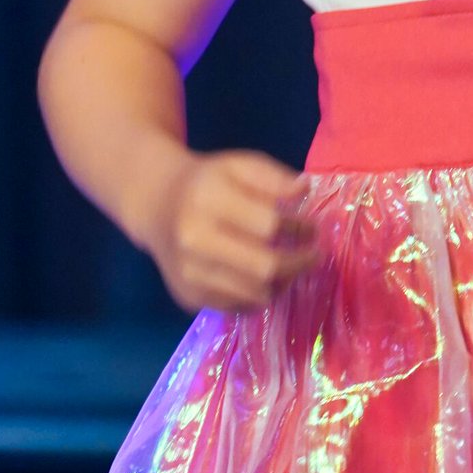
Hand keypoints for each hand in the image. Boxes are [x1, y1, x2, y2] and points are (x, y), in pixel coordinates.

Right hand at [145, 149, 320, 312]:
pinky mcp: (188, 296)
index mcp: (209, 199)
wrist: (157, 204)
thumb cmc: (208, 182)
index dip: (300, 229)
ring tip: (292, 268)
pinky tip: (264, 279)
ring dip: (282, 283)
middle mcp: (194, 239)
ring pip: (254, 294)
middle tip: (314, 257)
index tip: (313, 228)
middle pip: (264, 267)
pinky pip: (236, 307)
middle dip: (299, 264)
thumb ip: (274, 177)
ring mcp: (189, 272)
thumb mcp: (239, 165)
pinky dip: (258, 296)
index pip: (269, 225)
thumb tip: (305, 191)